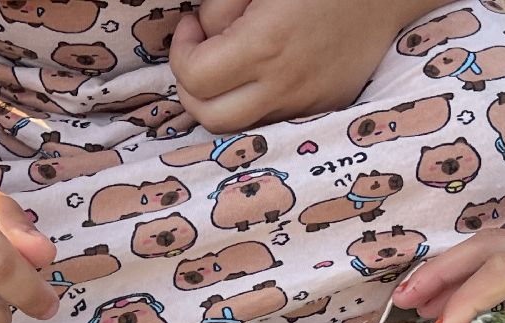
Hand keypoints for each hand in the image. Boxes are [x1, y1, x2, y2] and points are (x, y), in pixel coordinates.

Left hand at [169, 0, 422, 131]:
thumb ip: (222, 7)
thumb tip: (203, 33)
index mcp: (267, 45)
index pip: (195, 78)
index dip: (181, 51)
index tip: (193, 25)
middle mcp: (286, 84)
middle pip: (210, 118)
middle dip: (192, 88)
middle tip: (201, 53)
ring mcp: (307, 103)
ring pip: (239, 128)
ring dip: (220, 102)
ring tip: (228, 66)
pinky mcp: (323, 108)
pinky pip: (271, 123)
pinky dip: (252, 106)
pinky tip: (258, 75)